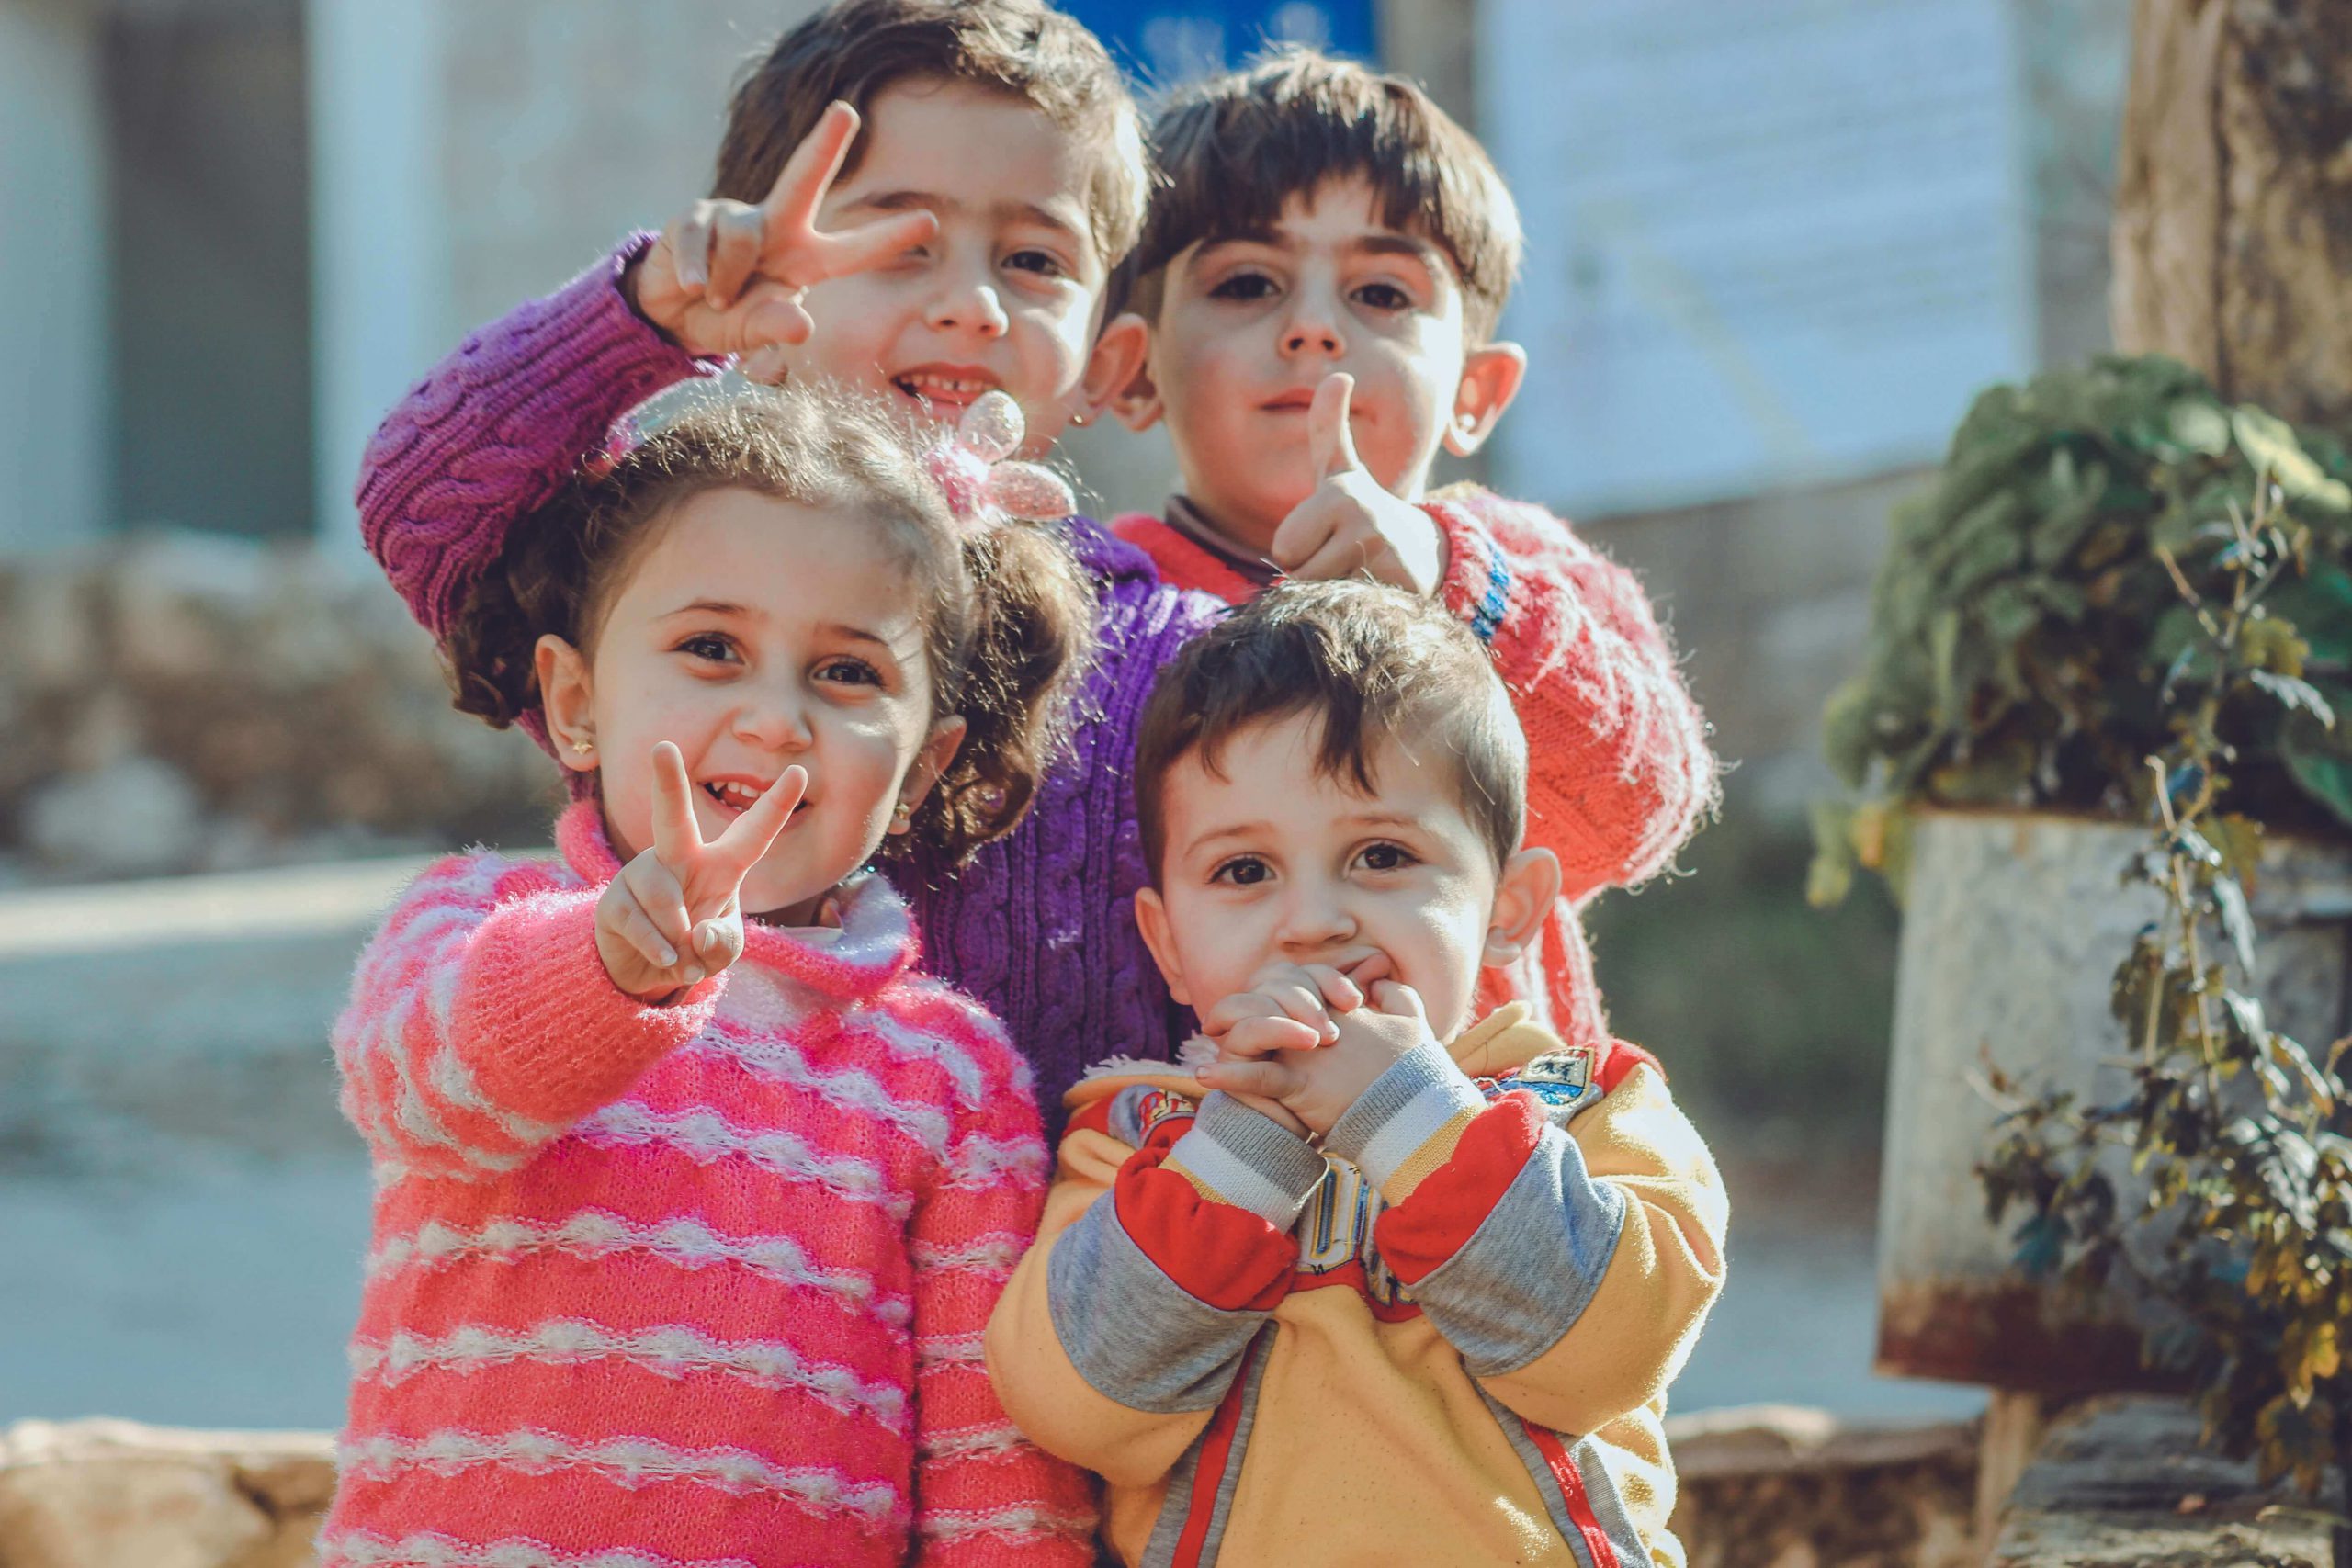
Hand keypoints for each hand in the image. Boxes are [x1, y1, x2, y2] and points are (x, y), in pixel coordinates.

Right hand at [595, 742, 804, 1000]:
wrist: (645, 970)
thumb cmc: (694, 946)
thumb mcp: (722, 951)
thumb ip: (723, 944)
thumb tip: (697, 935)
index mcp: (720, 864)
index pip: (753, 833)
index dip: (776, 805)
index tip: (799, 770)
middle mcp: (680, 858)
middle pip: (673, 817)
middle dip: (668, 782)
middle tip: (662, 746)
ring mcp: (643, 875)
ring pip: (664, 895)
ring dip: (679, 935)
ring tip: (683, 957)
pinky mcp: (614, 900)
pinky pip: (640, 923)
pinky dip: (659, 950)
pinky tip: (665, 960)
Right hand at [626, 101, 937, 360]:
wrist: (670, 313)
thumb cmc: (726, 318)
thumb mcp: (751, 332)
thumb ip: (774, 329)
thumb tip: (801, 325)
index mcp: (806, 258)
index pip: (853, 249)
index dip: (888, 236)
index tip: (930, 222)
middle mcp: (778, 227)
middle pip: (804, 180)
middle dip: (823, 144)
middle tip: (845, 111)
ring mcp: (736, 215)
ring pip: (745, 236)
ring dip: (728, 279)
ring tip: (714, 298)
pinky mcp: (697, 215)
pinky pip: (702, 241)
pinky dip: (696, 272)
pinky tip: (691, 286)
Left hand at [1198, 979, 1433, 1137]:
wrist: (1415, 1112)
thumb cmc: (1415, 1071)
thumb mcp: (1413, 1021)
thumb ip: (1395, 996)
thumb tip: (1379, 984)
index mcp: (1340, 1009)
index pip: (1296, 982)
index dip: (1274, 988)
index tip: (1261, 997)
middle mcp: (1317, 1024)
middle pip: (1266, 996)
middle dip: (1241, 1004)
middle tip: (1224, 1021)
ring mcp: (1306, 1055)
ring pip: (1254, 1030)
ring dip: (1226, 1034)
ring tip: (1208, 1042)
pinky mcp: (1300, 1086)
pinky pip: (1256, 1077)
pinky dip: (1229, 1076)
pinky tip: (1204, 1075)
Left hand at [1269, 373, 1446, 595]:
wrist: (1424, 553)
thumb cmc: (1364, 513)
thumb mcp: (1341, 472)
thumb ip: (1329, 428)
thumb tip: (1337, 375)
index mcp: (1339, 491)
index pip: (1284, 548)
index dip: (1300, 552)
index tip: (1328, 537)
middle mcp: (1362, 514)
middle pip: (1299, 572)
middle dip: (1315, 574)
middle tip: (1343, 557)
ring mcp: (1381, 548)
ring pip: (1322, 592)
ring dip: (1337, 592)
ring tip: (1360, 570)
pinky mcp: (1398, 580)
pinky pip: (1349, 605)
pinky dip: (1357, 605)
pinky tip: (1376, 588)